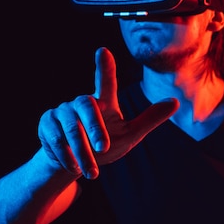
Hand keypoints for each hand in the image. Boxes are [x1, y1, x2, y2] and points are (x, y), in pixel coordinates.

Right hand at [38, 47, 178, 178]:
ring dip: (81, 151)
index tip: (103, 50)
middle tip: (103, 149)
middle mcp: (81, 103)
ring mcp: (62, 112)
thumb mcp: (129, 136)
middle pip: (86, 105)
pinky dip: (65, 155)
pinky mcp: (47, 124)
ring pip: (71, 127)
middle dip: (95, 127)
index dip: (104, 67)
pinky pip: (55, 138)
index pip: (105, 82)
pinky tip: (73, 167)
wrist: (73, 165)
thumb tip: (175, 102)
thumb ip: (149, 119)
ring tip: (92, 172)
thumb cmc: (103, 147)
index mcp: (103, 103)